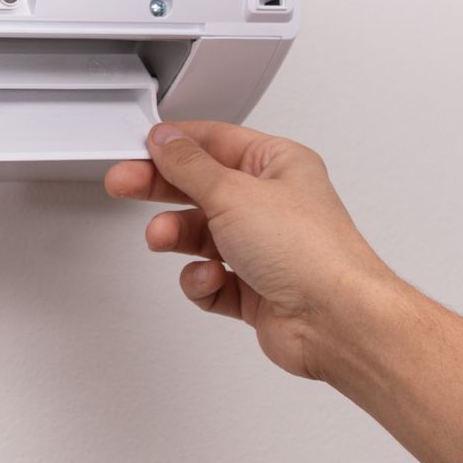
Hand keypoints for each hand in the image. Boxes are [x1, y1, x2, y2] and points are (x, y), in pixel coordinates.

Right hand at [105, 121, 401, 379]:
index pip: (214, 142)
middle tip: (125, 185)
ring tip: (165, 239)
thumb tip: (165, 140)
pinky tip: (211, 278)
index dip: (173, 144)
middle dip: (161, 189)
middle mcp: (272, 204)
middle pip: (200, 187)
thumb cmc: (310, 253)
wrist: (337, 322)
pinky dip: (202, 280)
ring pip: (200, 235)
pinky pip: (209, 278)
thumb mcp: (232, 192)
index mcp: (278, 166)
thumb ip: (188, 165)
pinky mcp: (255, 289)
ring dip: (178, 238)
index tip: (138, 149)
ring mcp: (264, 248)